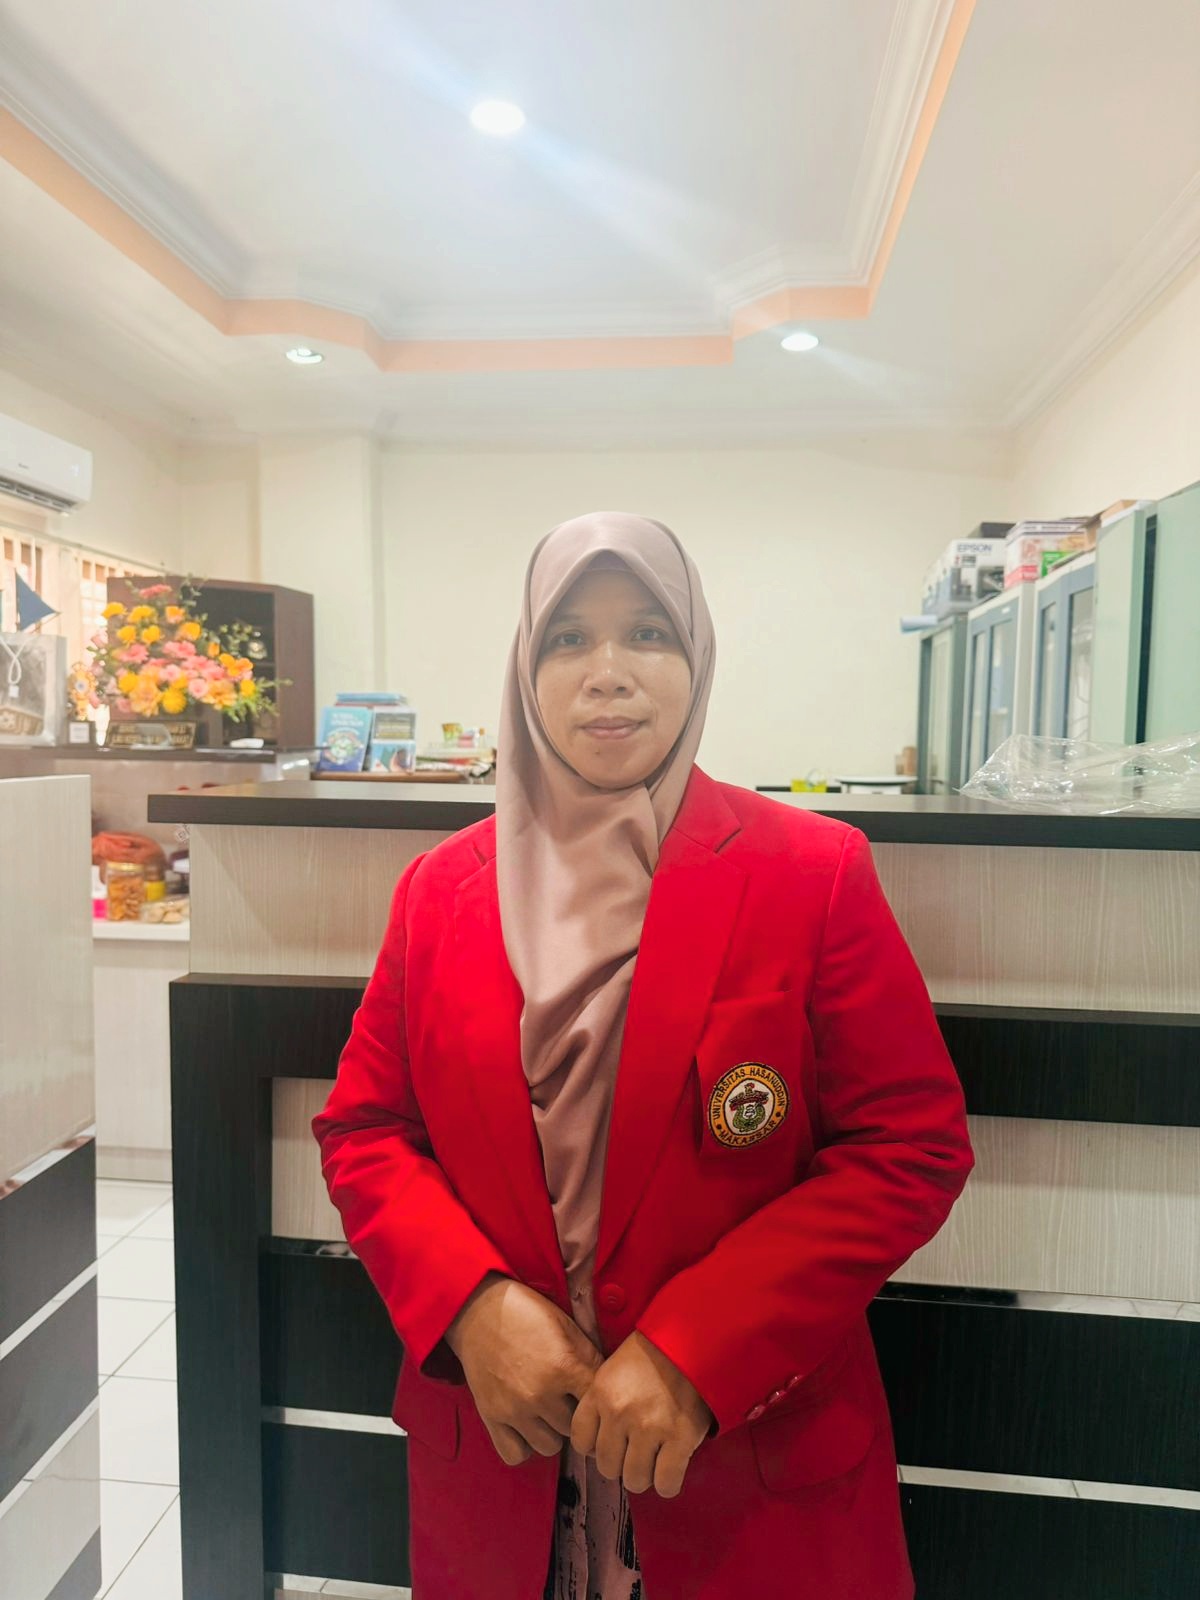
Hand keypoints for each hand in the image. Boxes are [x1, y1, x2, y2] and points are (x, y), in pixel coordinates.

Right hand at [446, 1273, 602, 1466]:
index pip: (595, 1403)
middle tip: (566, 1398)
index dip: (597, 1399)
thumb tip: (610, 1385)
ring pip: (549, 1446)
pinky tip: (526, 1425)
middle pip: (574, 1429)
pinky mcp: (491, 1417)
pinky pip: (516, 1454)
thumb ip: (590, 1357)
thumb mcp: (566, 1325)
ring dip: (551, 1431)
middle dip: (573, 1414)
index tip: (590, 1393)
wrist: (479, 1308)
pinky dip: (524, 1445)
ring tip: (546, 1411)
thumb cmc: (527, 1313)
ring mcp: (514, 1409)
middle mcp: (540, 1394)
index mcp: (564, 1367)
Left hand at [569, 1331, 713, 1497]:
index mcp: (600, 1392)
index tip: (613, 1442)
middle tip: (638, 1450)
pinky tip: (672, 1467)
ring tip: (657, 1457)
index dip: (597, 1446)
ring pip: (634, 1480)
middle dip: (622, 1463)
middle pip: (607, 1467)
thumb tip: (600, 1446)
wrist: (694, 1339)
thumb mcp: (614, 1370)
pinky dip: (668, 1482)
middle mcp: (619, 1412)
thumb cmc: (655, 1354)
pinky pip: (665, 1484)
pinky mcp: (679, 1439)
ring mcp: (649, 1427)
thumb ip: (602, 1403)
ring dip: (645, 1474)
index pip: (580, 1442)